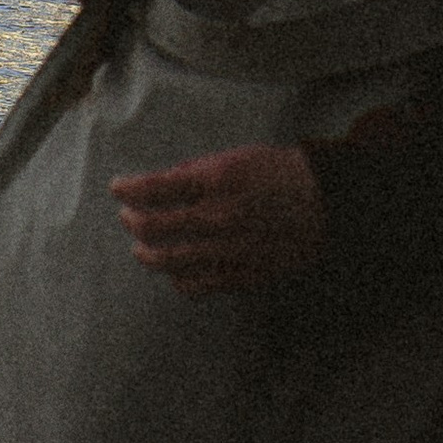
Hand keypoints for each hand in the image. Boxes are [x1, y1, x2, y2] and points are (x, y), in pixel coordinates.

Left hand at [112, 143, 326, 295]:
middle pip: (154, 227)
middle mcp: (218, 217)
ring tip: (140, 249)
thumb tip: (161, 184)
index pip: (154, 188)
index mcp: (217, 180)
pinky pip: (194, 285)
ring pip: (168, 261)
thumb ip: (197, 171)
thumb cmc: (281, 174)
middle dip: (132, 221)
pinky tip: (174, 271)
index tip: (116, 188)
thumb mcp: (237, 158)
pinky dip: (177, 278)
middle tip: (127, 216)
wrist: (325, 206)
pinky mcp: (239, 275)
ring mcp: (228, 250)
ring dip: (146, 254)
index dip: (127, 189)